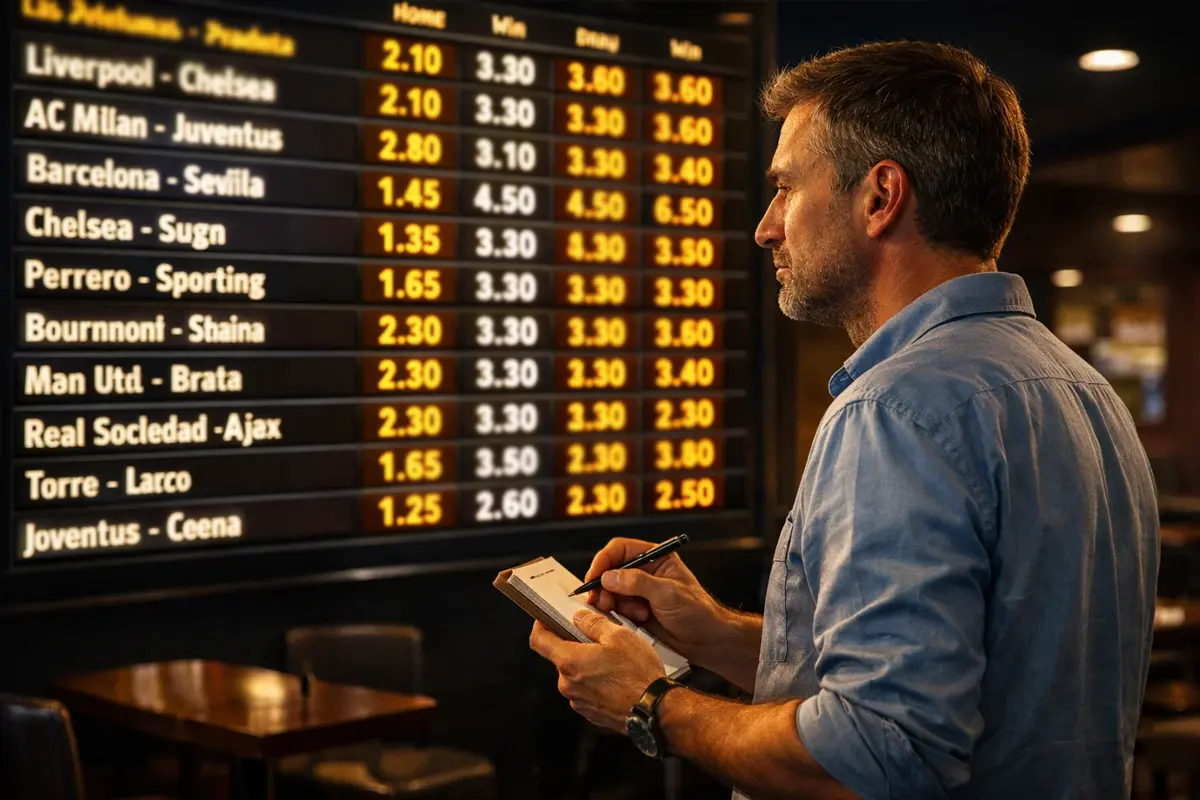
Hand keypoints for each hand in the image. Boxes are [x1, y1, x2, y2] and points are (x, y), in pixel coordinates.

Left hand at [529, 609, 665, 731]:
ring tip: (613, 661)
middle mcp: (568, 684)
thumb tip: (579, 617)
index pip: (538, 641)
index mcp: (570, 661)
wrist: (656, 710)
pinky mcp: (590, 712)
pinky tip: (616, 678)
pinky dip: (595, 682)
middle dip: (574, 646)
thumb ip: (593, 623)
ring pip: (575, 674)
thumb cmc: (638, 674)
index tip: (545, 619)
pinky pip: (586, 690)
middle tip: (598, 639)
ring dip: (587, 665)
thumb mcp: (618, 636)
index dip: (540, 626)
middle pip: (560, 657)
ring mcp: (578, 700)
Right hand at [584, 537, 726, 662]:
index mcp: (656, 558)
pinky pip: (615, 608)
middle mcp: (645, 572)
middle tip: (602, 601)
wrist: (706, 641)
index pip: (621, 549)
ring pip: (610, 591)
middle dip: (604, 586)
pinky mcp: (635, 610)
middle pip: (610, 570)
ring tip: (632, 614)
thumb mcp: (668, 594)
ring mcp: (639, 592)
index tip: (594, 577)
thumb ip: (638, 583)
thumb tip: (610, 577)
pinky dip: (618, 614)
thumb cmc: (698, 612)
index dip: (604, 560)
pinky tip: (635, 620)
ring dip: (614, 603)